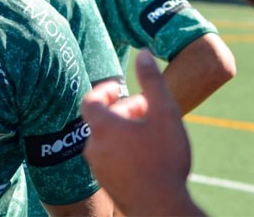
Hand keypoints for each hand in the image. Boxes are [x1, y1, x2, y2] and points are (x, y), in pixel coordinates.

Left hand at [81, 51, 203, 215]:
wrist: (161, 208)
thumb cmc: (164, 159)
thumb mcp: (164, 113)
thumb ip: (152, 81)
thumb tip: (143, 53)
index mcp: (102, 127)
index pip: (89, 100)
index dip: (103, 90)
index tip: (120, 89)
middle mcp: (93, 147)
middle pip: (100, 120)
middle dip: (122, 110)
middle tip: (146, 109)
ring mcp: (98, 168)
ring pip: (106, 140)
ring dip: (123, 130)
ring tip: (149, 132)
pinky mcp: (106, 183)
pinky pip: (110, 158)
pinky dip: (123, 149)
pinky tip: (146, 154)